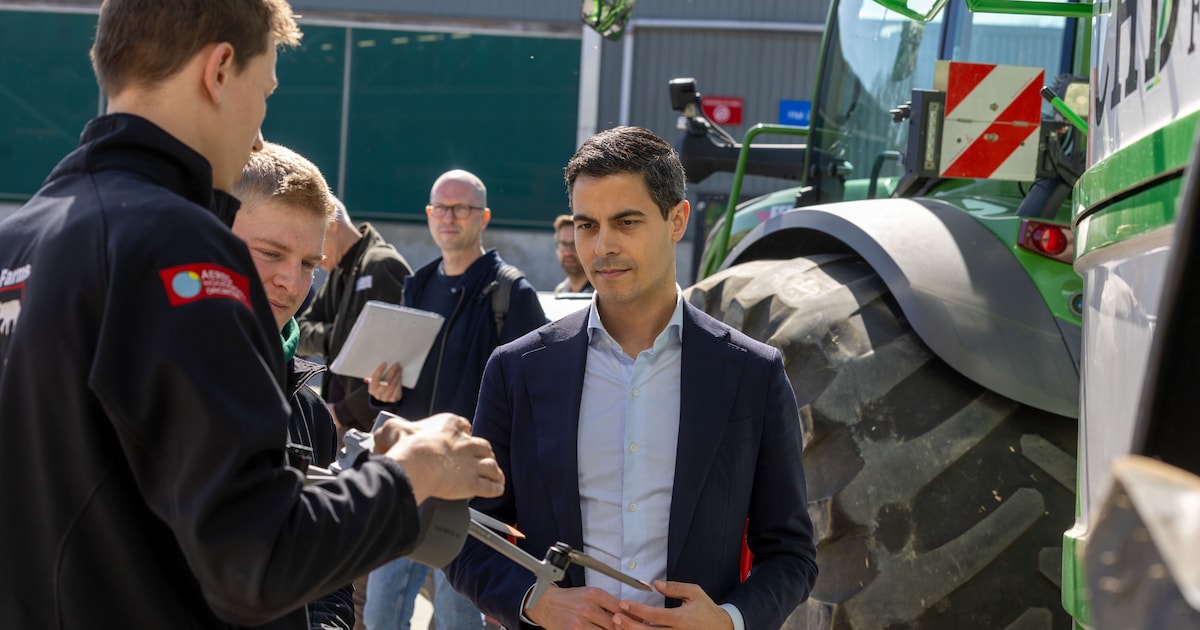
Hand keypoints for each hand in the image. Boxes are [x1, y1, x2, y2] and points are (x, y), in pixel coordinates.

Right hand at [366, 362, 402, 401]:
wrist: (385, 397)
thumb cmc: (380, 385)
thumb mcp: (377, 382)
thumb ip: (378, 375)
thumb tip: (386, 363)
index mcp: (372, 389)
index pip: (375, 378)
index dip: (379, 370)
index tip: (384, 363)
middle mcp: (378, 394)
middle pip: (386, 381)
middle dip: (392, 372)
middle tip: (396, 364)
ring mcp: (386, 398)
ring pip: (393, 384)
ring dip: (397, 375)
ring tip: (399, 368)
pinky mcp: (393, 399)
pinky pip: (397, 388)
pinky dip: (399, 381)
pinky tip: (400, 375)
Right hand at [372, 413, 503, 503]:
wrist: (415, 464)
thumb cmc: (406, 447)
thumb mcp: (393, 429)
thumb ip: (389, 431)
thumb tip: (381, 437)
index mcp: (449, 425)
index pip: (463, 426)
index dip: (464, 433)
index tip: (462, 438)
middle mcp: (464, 442)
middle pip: (482, 445)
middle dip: (484, 453)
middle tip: (481, 459)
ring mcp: (471, 462)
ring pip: (491, 465)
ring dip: (495, 471)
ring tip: (496, 475)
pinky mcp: (472, 482)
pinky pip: (490, 485)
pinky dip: (495, 487)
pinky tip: (497, 489)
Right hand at [525, 584, 625, 629]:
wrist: (545, 603)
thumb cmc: (569, 599)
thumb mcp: (589, 594)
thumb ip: (607, 603)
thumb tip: (627, 612)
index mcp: (595, 594)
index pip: (621, 608)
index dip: (632, 617)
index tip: (638, 621)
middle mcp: (588, 608)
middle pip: (616, 624)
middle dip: (623, 628)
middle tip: (627, 628)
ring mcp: (580, 622)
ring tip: (611, 629)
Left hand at [612, 581, 732, 629]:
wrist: (722, 628)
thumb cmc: (707, 610)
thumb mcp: (695, 593)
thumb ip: (675, 588)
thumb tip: (655, 583)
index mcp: (681, 618)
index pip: (655, 615)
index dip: (638, 609)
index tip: (624, 603)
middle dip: (630, 625)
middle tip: (615, 617)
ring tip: (619, 626)